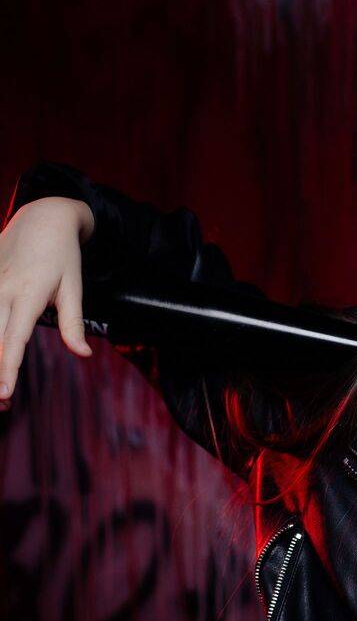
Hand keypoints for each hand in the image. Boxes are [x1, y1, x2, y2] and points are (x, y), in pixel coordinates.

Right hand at [0, 196, 95, 409]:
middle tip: (2, 403)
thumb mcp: (74, 287)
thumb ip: (74, 323)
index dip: (7, 368)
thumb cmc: (63, 255)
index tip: (4, 393)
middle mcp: (2, 291)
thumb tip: (84, 354)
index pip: (13, 339)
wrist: (42, 217)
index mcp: (27, 294)